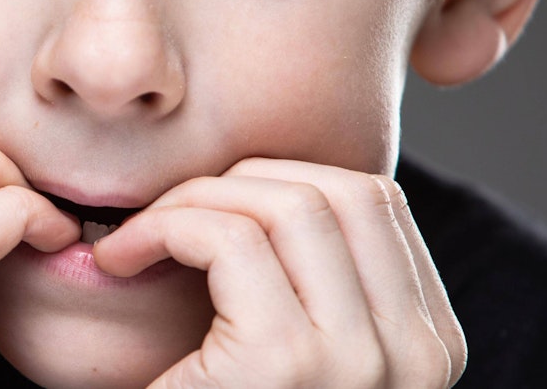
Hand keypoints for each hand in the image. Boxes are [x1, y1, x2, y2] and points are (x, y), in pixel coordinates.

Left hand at [93, 158, 467, 387]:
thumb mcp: (301, 356)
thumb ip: (316, 287)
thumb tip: (276, 182)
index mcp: (427, 350)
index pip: (373, 205)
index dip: (278, 183)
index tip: (209, 214)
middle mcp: (415, 357)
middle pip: (337, 190)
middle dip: (235, 182)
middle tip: (161, 222)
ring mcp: (361, 362)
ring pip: (284, 202)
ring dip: (192, 201)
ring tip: (134, 242)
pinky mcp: (287, 364)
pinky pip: (228, 239)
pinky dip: (161, 228)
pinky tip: (119, 262)